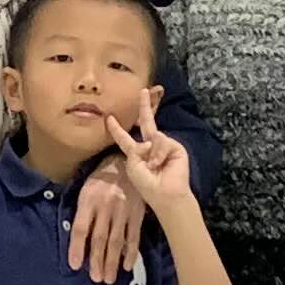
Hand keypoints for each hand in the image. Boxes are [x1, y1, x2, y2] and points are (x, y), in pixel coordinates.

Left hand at [66, 157, 145, 280]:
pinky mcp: (137, 213)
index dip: (76, 248)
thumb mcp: (86, 188)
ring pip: (116, 241)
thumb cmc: (102, 177)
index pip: (80, 228)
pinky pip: (134, 236)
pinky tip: (127, 266)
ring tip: (108, 278)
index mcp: (88, 199)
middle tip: (96, 279)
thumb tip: (77, 238)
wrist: (128, 160)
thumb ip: (82, 211)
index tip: (75, 266)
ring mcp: (123, 210)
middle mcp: (105, 206)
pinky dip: (131, 252)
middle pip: (99, 238)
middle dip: (96, 261)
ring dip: (112, 262)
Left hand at [104, 87, 196, 220]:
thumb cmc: (147, 185)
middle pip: (147, 122)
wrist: (166, 194)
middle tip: (143, 91)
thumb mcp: (133, 165)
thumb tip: (150, 139)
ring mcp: (164, 145)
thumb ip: (135, 148)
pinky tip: (161, 163)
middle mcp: (150, 146)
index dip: (117, 129)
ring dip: (151, 153)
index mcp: (137, 153)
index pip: (125, 138)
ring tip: (154, 166)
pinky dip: (159, 153)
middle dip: (145, 106)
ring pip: (154, 135)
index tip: (109, 118)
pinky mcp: (175, 146)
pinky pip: (163, 141)